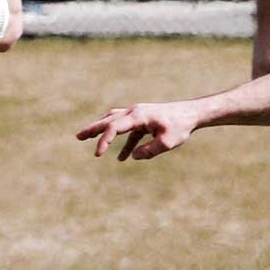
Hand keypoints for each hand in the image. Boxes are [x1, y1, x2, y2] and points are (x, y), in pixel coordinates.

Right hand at [76, 102, 196, 160]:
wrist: (191, 113)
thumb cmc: (180, 126)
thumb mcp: (168, 142)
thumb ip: (150, 151)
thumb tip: (133, 157)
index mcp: (138, 116)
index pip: (114, 127)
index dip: (103, 141)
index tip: (97, 154)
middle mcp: (134, 112)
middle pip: (108, 120)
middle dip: (93, 129)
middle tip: (78, 137)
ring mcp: (138, 114)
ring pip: (115, 121)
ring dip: (102, 130)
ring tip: (89, 139)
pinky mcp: (143, 120)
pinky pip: (128, 131)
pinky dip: (123, 142)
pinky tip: (122, 158)